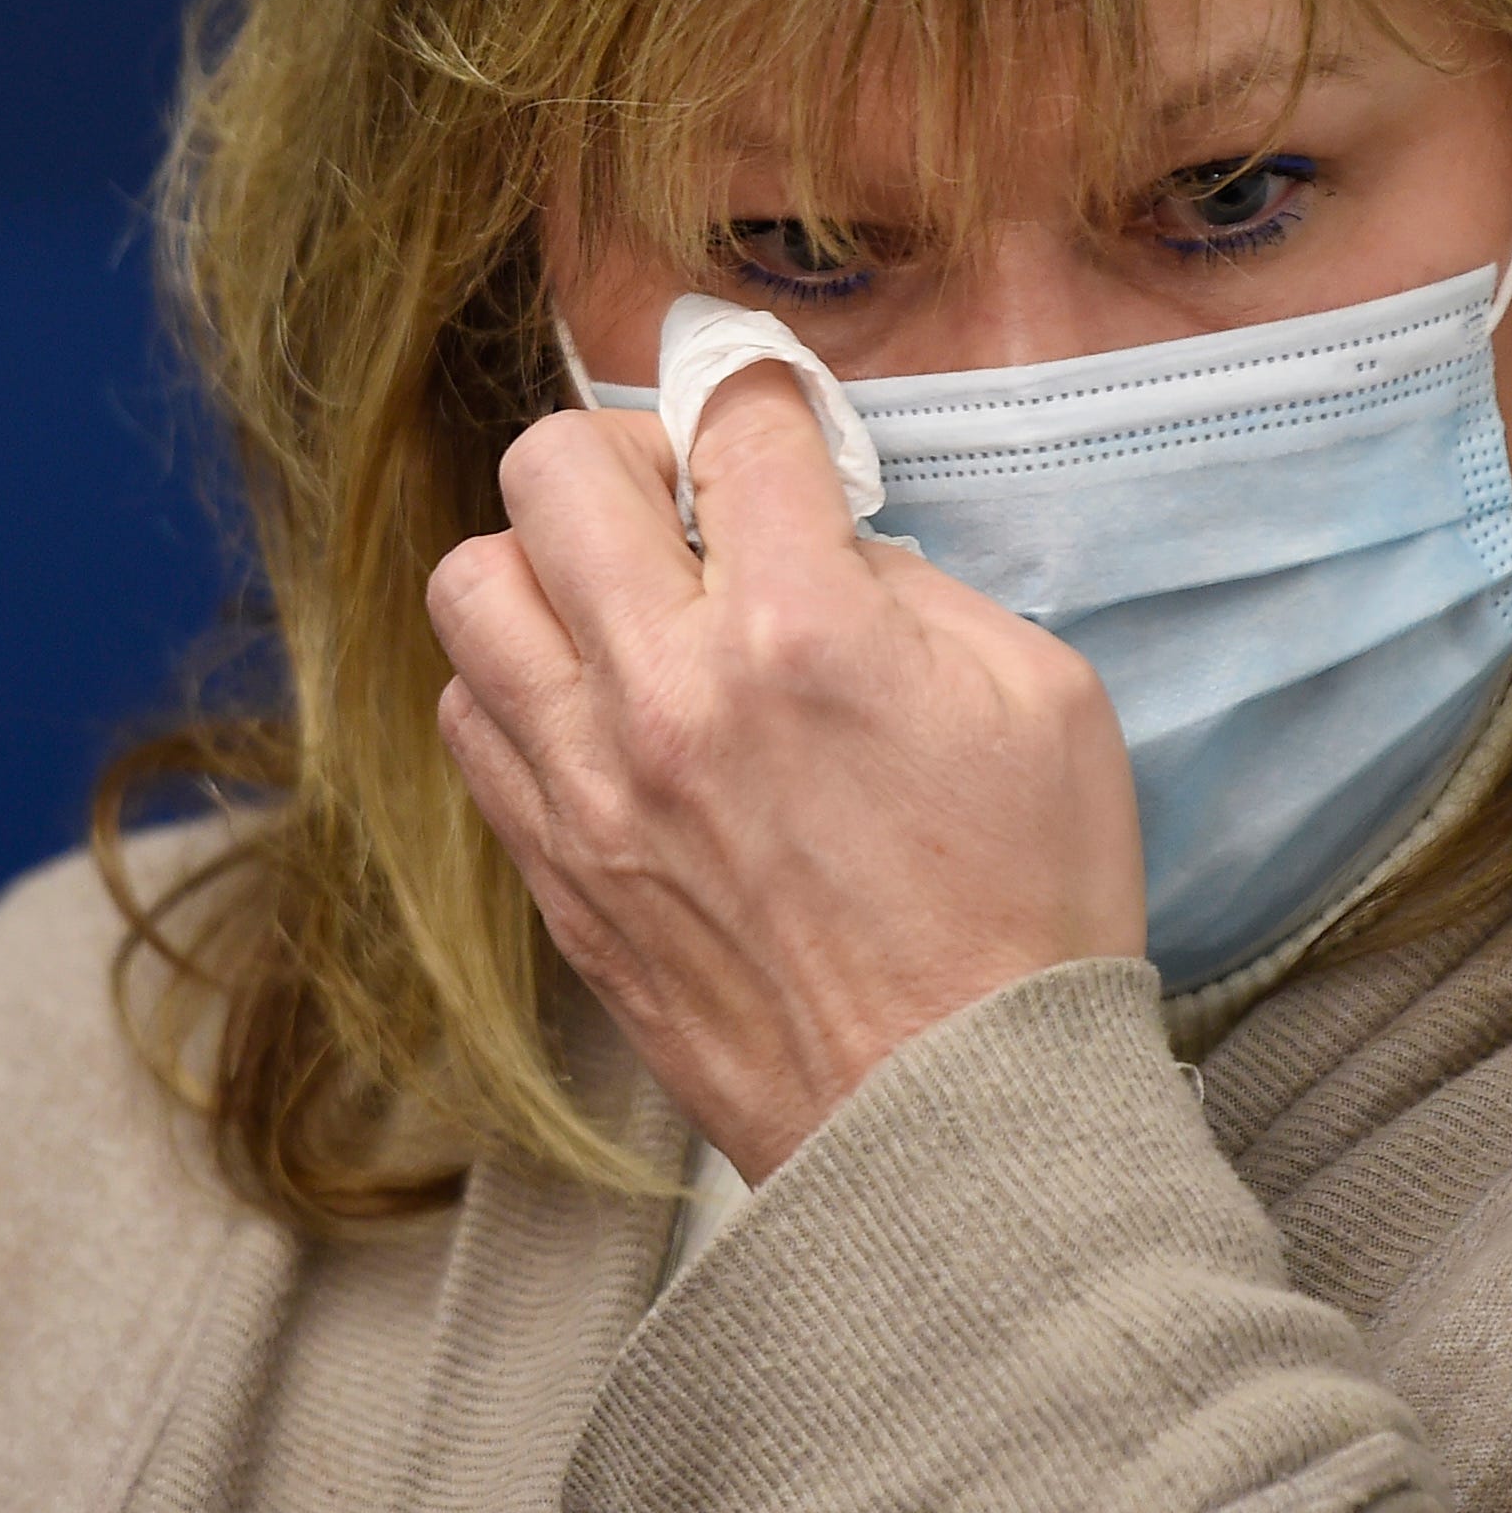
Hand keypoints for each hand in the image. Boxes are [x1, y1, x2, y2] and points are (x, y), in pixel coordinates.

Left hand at [428, 362, 1147, 1180]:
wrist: (955, 1120)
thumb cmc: (1025, 913)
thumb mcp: (1043, 699)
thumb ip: (920, 586)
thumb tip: (826, 541)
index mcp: (807, 632)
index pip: (734, 422)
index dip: (759, 392)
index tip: (769, 409)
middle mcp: (670, 694)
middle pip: (554, 466)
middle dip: (628, 450)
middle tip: (690, 503)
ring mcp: (590, 788)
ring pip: (471, 583)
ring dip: (547, 564)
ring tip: (625, 604)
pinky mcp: (554, 872)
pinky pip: (467, 718)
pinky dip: (519, 683)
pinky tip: (601, 707)